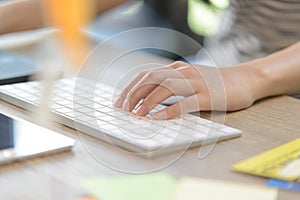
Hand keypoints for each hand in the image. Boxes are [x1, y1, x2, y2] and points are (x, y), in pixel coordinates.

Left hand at [114, 61, 264, 118]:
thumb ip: (172, 85)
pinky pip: (187, 102)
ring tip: (137, 114)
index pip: (147, 75)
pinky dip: (172, 110)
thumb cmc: (214, 83)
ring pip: (166, 88)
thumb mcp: (189, 79)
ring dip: (149, 101)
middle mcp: (184, 72)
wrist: (245, 80)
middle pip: (152, 79)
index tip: (120, 102)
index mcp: (177, 69)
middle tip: (123, 109)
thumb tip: (149, 99)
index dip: (130, 88)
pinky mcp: (209, 96)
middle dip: (134, 94)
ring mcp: (196, 83)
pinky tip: (160, 118)